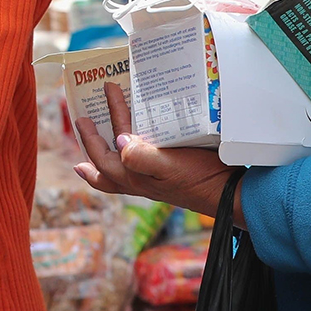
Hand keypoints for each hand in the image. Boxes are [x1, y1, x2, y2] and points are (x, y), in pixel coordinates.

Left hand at [72, 82, 242, 222]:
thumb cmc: (198, 179)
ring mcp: (152, 180)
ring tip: (91, 143)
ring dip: (103, 153)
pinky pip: (137, 163)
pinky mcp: (168, 174)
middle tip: (82, 121)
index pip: (104, 157)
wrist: (229, 194)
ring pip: (117, 169)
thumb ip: (140, 157)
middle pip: (105, 166)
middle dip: (90, 144)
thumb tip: (118, 141)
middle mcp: (139, 181)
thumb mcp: (168, 166)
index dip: (91, 138)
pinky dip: (128, 153)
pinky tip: (132, 145)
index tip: (84, 117)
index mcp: (134, 178)